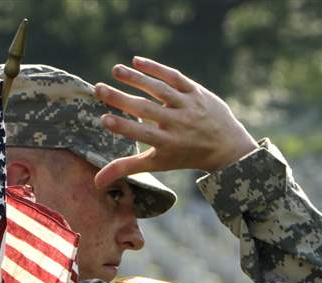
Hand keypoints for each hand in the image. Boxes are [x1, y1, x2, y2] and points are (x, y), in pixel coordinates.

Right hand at [93, 56, 257, 186]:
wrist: (225, 145)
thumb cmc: (183, 156)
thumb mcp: (157, 163)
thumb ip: (126, 167)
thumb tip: (96, 182)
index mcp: (167, 143)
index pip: (142, 134)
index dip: (123, 127)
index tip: (103, 119)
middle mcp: (177, 123)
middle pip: (146, 109)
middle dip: (121, 99)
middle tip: (98, 88)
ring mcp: (187, 105)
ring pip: (160, 89)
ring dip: (136, 78)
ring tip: (116, 70)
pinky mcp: (196, 91)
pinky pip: (175, 77)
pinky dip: (157, 68)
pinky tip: (137, 61)